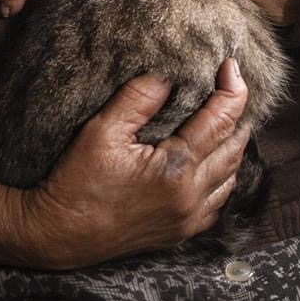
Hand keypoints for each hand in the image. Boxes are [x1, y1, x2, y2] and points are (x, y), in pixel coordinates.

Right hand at [22, 61, 250, 268]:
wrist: (61, 234)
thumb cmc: (77, 182)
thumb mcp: (101, 131)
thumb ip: (137, 99)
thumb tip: (168, 74)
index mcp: (175, 170)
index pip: (218, 122)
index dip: (231, 90)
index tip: (231, 66)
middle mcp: (190, 197)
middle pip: (233, 148)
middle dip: (238, 115)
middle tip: (232, 89)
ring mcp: (188, 219)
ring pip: (230, 178)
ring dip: (232, 147)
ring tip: (227, 120)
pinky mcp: (180, 232)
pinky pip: (218, 203)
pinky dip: (223, 179)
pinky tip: (213, 163)